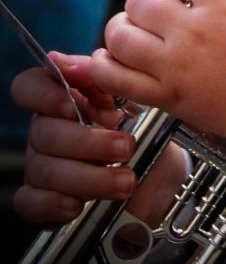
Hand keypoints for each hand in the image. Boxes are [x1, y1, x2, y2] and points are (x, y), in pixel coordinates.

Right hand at [11, 54, 135, 225]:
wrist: (159, 169)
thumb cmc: (138, 127)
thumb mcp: (127, 94)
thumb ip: (98, 74)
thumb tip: (61, 59)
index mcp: (61, 100)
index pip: (28, 87)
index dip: (43, 95)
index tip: (73, 106)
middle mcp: (46, 131)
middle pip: (42, 133)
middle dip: (87, 142)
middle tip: (125, 147)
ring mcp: (42, 166)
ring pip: (43, 170)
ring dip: (88, 177)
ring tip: (125, 180)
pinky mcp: (46, 200)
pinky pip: (30, 202)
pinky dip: (52, 204)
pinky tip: (77, 204)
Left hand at [90, 0, 225, 186]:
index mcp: (225, 3)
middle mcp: (193, 32)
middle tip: (163, 5)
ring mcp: (175, 66)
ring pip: (121, 36)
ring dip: (123, 27)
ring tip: (138, 29)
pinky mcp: (166, 96)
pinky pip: (116, 79)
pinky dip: (106, 66)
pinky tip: (115, 58)